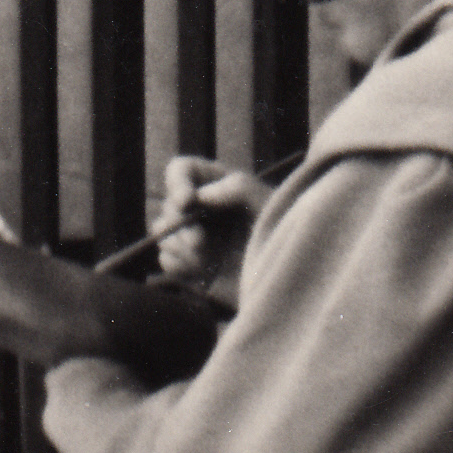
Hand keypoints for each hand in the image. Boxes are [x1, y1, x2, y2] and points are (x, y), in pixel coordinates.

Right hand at [145, 154, 273, 301]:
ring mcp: (194, 238)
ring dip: (180, 246)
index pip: (181, 171)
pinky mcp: (190, 266)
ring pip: (163, 234)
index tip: (187, 201)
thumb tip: (199, 195)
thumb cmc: (286, 235)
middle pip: (168, 206)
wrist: (289, 281)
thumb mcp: (269, 203)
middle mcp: (201, 209)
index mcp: (218, 185)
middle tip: (200, 242)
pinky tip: (204, 273)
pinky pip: (167, 261)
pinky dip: (180, 266)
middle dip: (180, 224)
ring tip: (207, 259)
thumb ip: (237, 187)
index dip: (177, 182)